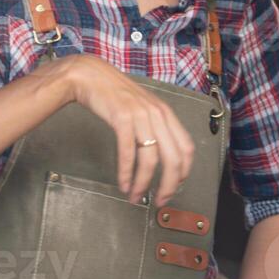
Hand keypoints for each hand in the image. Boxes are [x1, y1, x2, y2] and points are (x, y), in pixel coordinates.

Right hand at [34, 54, 195, 206]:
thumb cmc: (117, 97)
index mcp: (167, 114)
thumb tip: (160, 154)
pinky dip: (126, 173)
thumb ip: (155, 127)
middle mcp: (158, 115)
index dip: (184, 171)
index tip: (176, 187)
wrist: (92, 77)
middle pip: (174, 157)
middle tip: (160, 201)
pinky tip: (124, 184)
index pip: (187, 147)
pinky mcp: (122, 119)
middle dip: (169, 184)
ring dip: (144, 183)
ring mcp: (141, 116)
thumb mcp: (144, 109)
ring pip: (151, 159)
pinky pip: (128, 152)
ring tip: (136, 197)